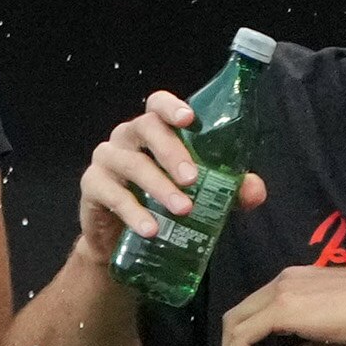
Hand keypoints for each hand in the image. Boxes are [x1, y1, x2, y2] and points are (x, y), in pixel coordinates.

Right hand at [76, 87, 266, 260]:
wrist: (122, 241)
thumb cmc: (163, 205)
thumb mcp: (201, 196)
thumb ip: (229, 190)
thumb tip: (253, 190)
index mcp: (154, 131)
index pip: (158, 104)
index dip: (171, 107)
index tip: (189, 119)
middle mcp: (127, 138)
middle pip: (145, 127)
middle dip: (171, 151)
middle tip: (193, 179)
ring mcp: (107, 159)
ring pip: (131, 162)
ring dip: (159, 186)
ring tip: (183, 210)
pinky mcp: (92, 186)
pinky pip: (112, 194)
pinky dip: (134, 212)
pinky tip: (151, 229)